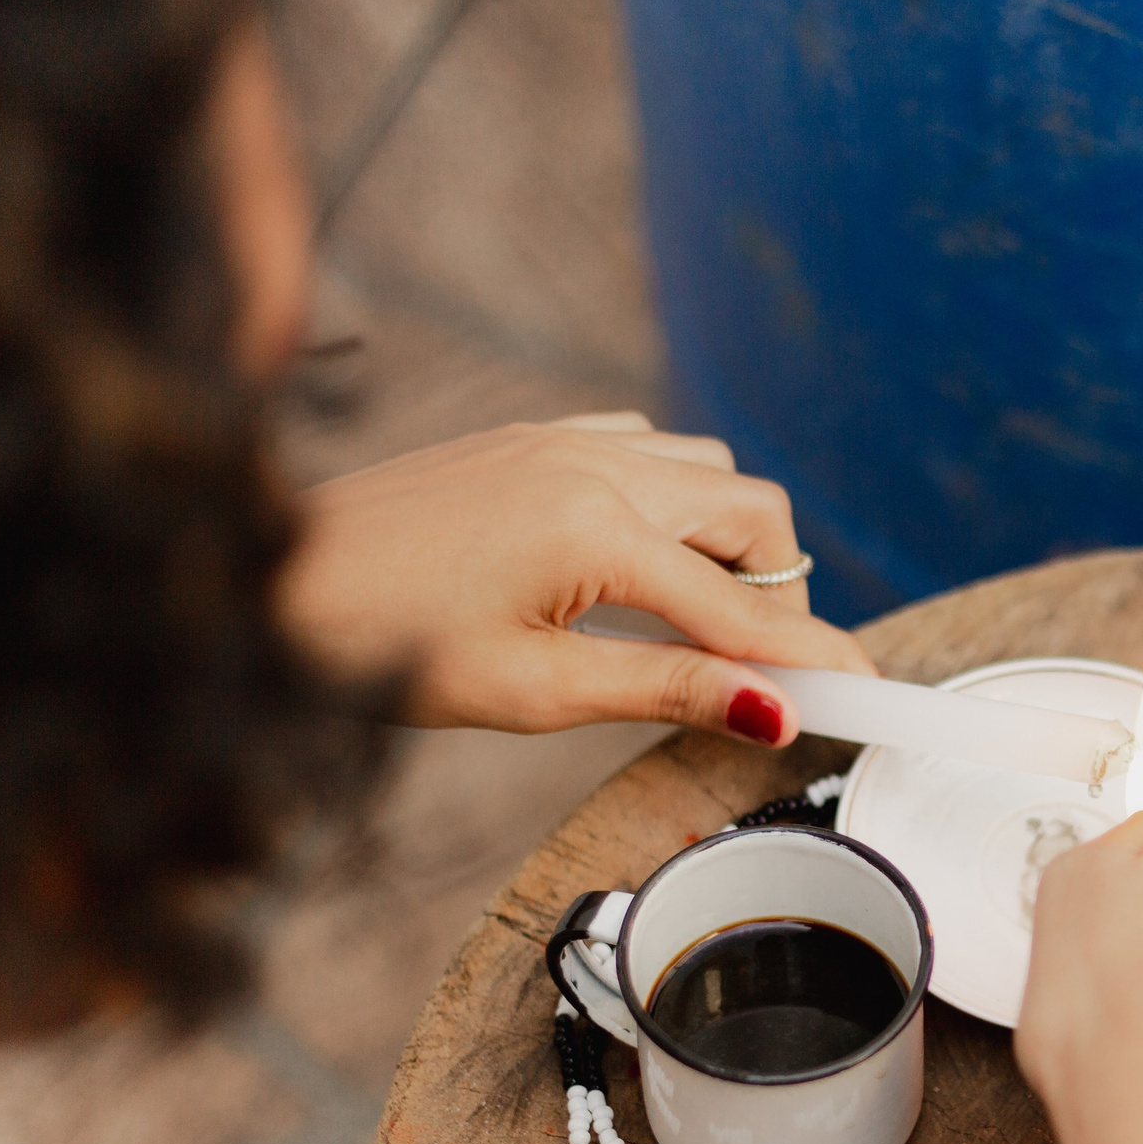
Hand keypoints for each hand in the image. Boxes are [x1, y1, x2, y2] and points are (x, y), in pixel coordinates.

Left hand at [275, 412, 874, 738]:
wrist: (271, 578)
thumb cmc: (384, 644)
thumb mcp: (535, 690)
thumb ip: (668, 687)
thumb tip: (769, 711)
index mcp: (599, 530)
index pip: (747, 609)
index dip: (817, 659)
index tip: (870, 696)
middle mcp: (597, 462)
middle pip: (754, 514)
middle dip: (782, 591)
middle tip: (764, 666)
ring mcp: (565, 436)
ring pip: (709, 471)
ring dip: (731, 541)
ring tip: (700, 617)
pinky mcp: (536, 432)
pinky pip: (649, 446)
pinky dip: (674, 500)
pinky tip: (638, 557)